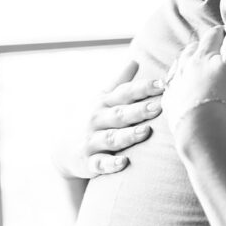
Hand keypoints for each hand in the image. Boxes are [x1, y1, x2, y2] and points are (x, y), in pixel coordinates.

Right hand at [54, 62, 163, 178]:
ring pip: (112, 138)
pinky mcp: (88, 162)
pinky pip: (100, 164)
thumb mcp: (101, 98)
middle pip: (120, 114)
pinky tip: (124, 162)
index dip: (143, 88)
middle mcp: (97, 120)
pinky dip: (111, 164)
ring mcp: (92, 141)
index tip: (163, 83)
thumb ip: (119, 82)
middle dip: (139, 111)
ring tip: (145, 131)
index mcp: (104, 103)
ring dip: (128, 136)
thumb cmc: (92, 119)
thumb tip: (135, 60)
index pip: (125, 92)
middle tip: (160, 107)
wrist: (61, 148)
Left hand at [163, 27, 225, 134]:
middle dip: (202, 45)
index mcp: (203, 55)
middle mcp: (185, 64)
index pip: (212, 36)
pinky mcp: (169, 99)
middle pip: (192, 48)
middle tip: (210, 49)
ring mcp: (175, 82)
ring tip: (193, 63)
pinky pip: (169, 84)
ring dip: (186, 60)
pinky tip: (179, 84)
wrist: (201, 125)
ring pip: (179, 64)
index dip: (220, 32)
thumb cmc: (223, 95)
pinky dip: (175, 80)